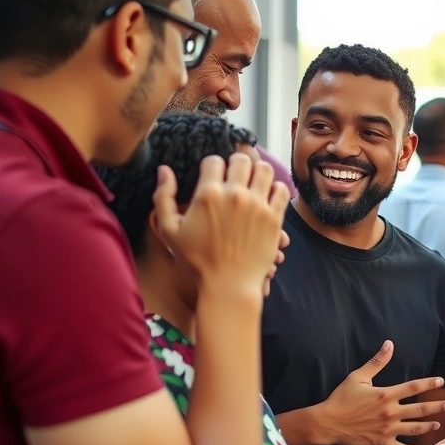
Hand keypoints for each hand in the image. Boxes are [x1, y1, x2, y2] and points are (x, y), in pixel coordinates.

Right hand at [153, 153, 288, 297]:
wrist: (228, 285)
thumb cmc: (197, 261)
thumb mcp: (169, 231)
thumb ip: (163, 197)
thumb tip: (164, 170)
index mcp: (208, 194)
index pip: (214, 160)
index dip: (212, 166)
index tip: (213, 177)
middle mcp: (235, 195)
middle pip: (241, 159)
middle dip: (236, 164)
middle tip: (235, 176)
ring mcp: (257, 205)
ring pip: (264, 169)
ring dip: (258, 172)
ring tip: (253, 183)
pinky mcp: (274, 218)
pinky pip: (281, 190)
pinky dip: (276, 189)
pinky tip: (267, 197)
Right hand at [315, 341, 444, 444]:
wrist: (328, 423)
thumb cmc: (341, 398)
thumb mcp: (358, 376)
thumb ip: (376, 362)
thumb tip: (389, 344)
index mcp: (386, 394)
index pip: (413, 387)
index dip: (429, 383)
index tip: (441, 381)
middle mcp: (390, 412)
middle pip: (420, 409)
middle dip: (436, 406)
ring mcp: (388, 429)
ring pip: (414, 428)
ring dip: (428, 426)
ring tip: (438, 424)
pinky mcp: (381, 443)